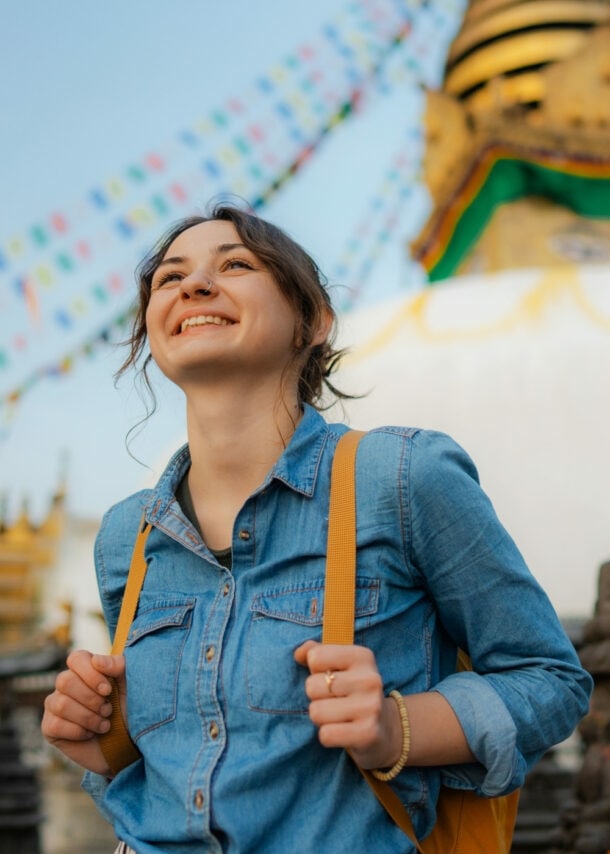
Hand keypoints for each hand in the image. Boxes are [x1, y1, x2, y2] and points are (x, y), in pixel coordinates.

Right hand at [41, 649, 126, 774]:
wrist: (126, 745)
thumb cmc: (129, 709)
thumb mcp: (129, 685)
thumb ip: (118, 666)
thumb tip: (97, 661)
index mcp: (85, 669)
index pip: (76, 658)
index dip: (90, 674)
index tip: (108, 690)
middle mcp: (66, 684)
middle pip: (65, 681)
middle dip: (91, 699)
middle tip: (108, 710)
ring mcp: (55, 705)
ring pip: (61, 704)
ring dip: (88, 717)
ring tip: (104, 725)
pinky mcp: (50, 727)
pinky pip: (56, 725)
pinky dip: (78, 732)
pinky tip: (90, 734)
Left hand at [294, 640, 401, 770]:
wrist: (385, 727)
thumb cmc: (352, 690)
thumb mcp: (340, 665)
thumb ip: (317, 652)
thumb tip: (298, 654)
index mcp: (362, 656)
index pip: (315, 657)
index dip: (315, 670)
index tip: (331, 677)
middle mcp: (369, 679)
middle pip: (312, 686)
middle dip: (316, 697)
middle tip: (334, 701)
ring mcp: (371, 706)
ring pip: (316, 712)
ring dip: (321, 718)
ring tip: (338, 716)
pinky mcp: (368, 733)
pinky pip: (326, 735)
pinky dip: (328, 736)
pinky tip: (342, 731)